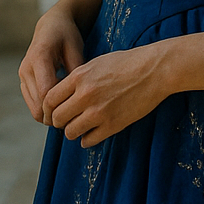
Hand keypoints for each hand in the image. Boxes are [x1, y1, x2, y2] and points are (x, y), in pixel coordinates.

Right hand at [18, 8, 84, 123]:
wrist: (50, 26)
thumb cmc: (66, 35)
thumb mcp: (75, 48)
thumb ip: (75, 72)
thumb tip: (78, 97)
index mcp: (39, 57)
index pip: (45, 92)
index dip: (60, 106)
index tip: (77, 111)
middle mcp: (26, 68)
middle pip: (38, 104)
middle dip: (56, 114)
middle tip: (76, 117)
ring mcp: (23, 76)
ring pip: (34, 108)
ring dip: (50, 114)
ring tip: (70, 111)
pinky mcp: (23, 81)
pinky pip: (32, 104)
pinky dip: (46, 109)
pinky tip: (61, 104)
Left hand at [42, 46, 165, 147]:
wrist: (154, 70)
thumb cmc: (127, 63)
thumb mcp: (96, 63)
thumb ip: (77, 79)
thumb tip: (62, 95)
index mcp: (79, 76)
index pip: (49, 99)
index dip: (49, 107)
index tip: (54, 110)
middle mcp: (85, 95)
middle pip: (57, 118)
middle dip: (59, 121)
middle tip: (66, 120)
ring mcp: (99, 111)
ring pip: (70, 132)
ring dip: (72, 131)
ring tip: (79, 126)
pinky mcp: (113, 125)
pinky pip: (89, 140)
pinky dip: (87, 139)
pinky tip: (91, 133)